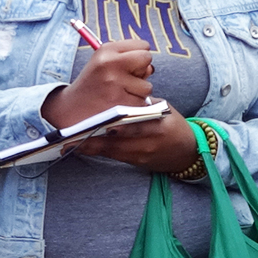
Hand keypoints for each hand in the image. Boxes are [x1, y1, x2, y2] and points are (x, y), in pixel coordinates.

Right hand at [42, 38, 154, 128]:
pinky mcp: (121, 102)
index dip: (138, 57)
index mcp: (105, 51)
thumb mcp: (102, 63)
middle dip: (142, 70)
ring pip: (147, 86)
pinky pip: (142, 102)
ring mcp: (115, 83)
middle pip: (147, 59)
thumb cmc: (93, 84)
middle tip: (125, 79)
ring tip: (119, 94)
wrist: (72, 108)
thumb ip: (126, 58)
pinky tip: (119, 104)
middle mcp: (110, 64)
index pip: (143, 46)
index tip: (128, 65)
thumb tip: (150, 67)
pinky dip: (134, 106)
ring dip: (137, 92)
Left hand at [74, 104, 200, 171]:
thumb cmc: (172, 124)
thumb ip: (140, 103)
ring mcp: (143, 155)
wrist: (188, 151)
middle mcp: (149, 142)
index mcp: (157, 125)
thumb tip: (116, 94)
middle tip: (69, 137)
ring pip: (112, 151)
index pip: (130, 124)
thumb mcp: (162, 108)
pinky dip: (99, 152)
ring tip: (69, 143)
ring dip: (91, 147)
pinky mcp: (138, 163)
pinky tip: (82, 147)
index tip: (90, 122)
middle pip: (116, 141)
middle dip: (92, 139)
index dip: (108, 124)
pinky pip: (115, 157)